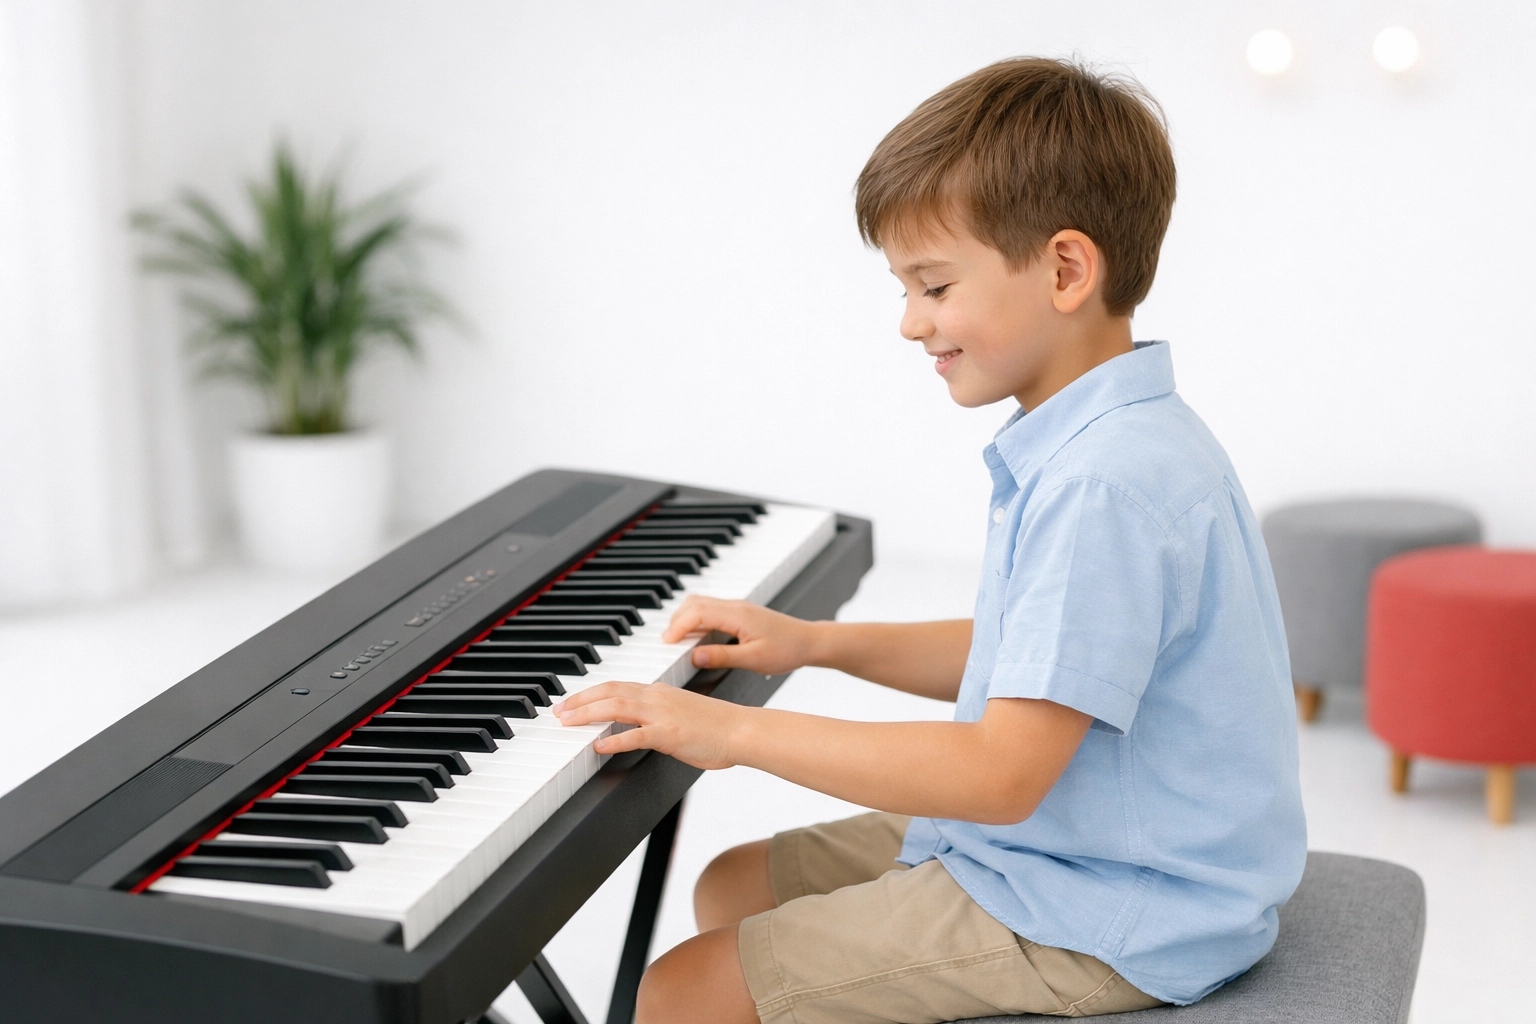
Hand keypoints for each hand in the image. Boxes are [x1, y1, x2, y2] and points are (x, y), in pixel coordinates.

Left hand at [554, 681, 745, 768]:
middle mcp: (657, 697)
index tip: (571, 703)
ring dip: (587, 714)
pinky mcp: (669, 733)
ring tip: (567, 723)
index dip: (589, 693)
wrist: (741, 730)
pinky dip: (614, 739)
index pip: (616, 686)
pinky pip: (636, 735)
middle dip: (579, 700)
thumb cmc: (717, 727)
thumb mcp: (681, 715)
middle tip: (558, 711)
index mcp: (658, 692)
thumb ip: (658, 718)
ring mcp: (662, 714)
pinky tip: (598, 746)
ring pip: (616, 707)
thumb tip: (638, 729)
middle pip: (609, 691)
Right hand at [662, 596, 821, 672]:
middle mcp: (735, 606)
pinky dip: (697, 620)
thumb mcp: (754, 659)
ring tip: (677, 640)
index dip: (678, 627)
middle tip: (667, 643)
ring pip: (701, 603)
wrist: (809, 641)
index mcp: (737, 615)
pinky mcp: (740, 613)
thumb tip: (695, 657)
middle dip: (676, 620)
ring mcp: (737, 607)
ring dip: (685, 618)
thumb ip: (722, 657)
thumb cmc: (787, 649)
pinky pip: (711, 610)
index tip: (667, 643)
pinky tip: (697, 636)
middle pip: (694, 603)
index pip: (697, 612)